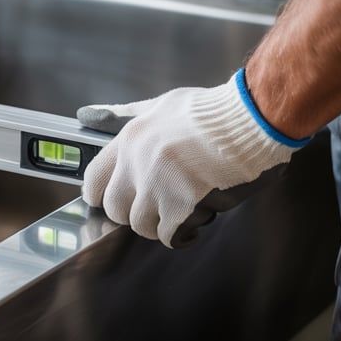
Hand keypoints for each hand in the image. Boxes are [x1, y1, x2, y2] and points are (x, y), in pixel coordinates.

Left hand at [77, 70, 310, 247]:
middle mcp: (137, 165)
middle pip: (115, 208)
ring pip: (141, 226)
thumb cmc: (210, 112)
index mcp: (129, 140)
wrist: (249, 121)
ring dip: (157, 225)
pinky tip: (191, 227)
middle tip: (151, 208)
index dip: (98, 195)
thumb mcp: (160, 104)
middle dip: (131, 213)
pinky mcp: (183, 206)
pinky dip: (179, 235)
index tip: (106, 200)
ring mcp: (159, 187)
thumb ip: (125, 114)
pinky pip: (169, 235)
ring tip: (175, 215)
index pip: (93, 179)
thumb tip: (91, 115)